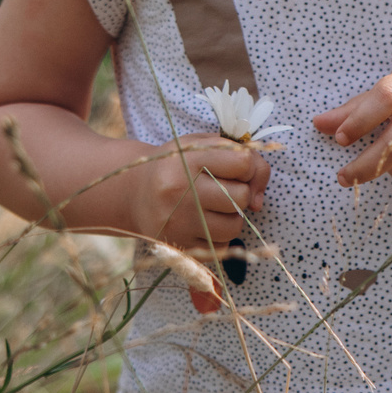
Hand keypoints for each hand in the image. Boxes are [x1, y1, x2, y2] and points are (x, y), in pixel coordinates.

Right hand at [96, 134, 269, 250]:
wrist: (133, 192)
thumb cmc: (178, 164)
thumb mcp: (205, 146)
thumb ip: (244, 157)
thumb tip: (258, 201)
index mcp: (188, 157)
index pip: (243, 163)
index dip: (248, 167)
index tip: (236, 169)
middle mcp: (179, 189)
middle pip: (240, 197)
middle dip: (240, 193)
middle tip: (223, 189)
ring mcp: (177, 220)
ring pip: (234, 226)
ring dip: (232, 217)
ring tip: (213, 207)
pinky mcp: (176, 244)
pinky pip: (220, 246)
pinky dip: (219, 236)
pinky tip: (203, 223)